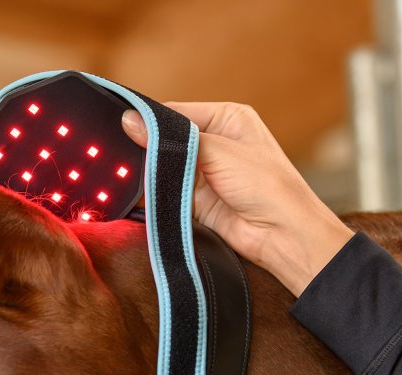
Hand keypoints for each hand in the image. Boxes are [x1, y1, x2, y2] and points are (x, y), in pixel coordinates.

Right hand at [122, 103, 353, 296]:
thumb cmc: (269, 186)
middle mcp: (215, 142)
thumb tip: (133, 122)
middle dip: (147, 148)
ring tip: (127, 173)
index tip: (122, 126)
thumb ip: (175, 139)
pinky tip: (139, 192)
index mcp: (226, 118)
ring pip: (163, 167)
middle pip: (167, 140)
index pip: (175, 112)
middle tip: (118, 153)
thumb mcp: (220, 151)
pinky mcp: (196, 201)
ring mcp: (204, 173)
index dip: (149, 120)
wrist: (283, 235)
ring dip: (150, 173)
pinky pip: (166, 192)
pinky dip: (154, 194)